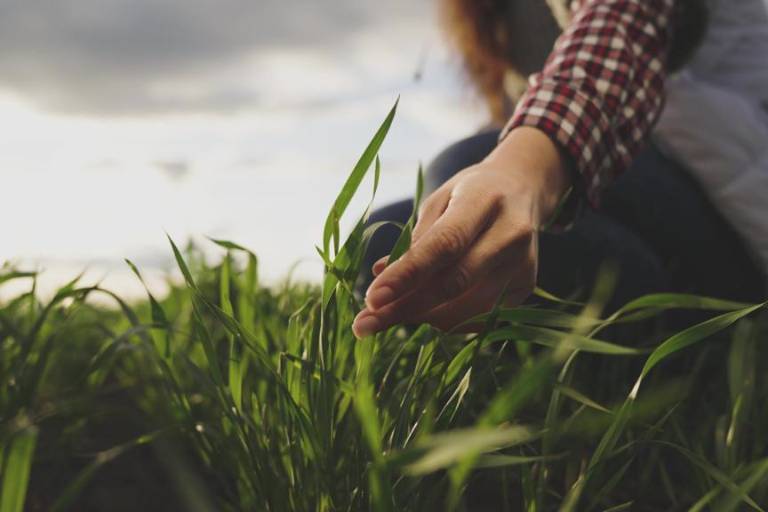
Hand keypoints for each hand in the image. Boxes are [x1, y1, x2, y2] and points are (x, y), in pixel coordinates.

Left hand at [352, 127, 570, 337]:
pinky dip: (445, 320)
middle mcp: (511, 235)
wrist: (522, 190)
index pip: (444, 245)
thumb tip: (381, 278)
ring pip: (465, 310)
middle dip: (404, 308)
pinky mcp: (527, 288)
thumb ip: (414, 240)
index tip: (371, 298)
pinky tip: (422, 310)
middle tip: (364, 324)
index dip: (406, 275)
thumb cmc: (469, 194)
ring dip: (421, 318)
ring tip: (388, 314)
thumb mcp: (438, 200)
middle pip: (454, 283)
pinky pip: (478, 318)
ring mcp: (523, 265)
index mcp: (484, 201)